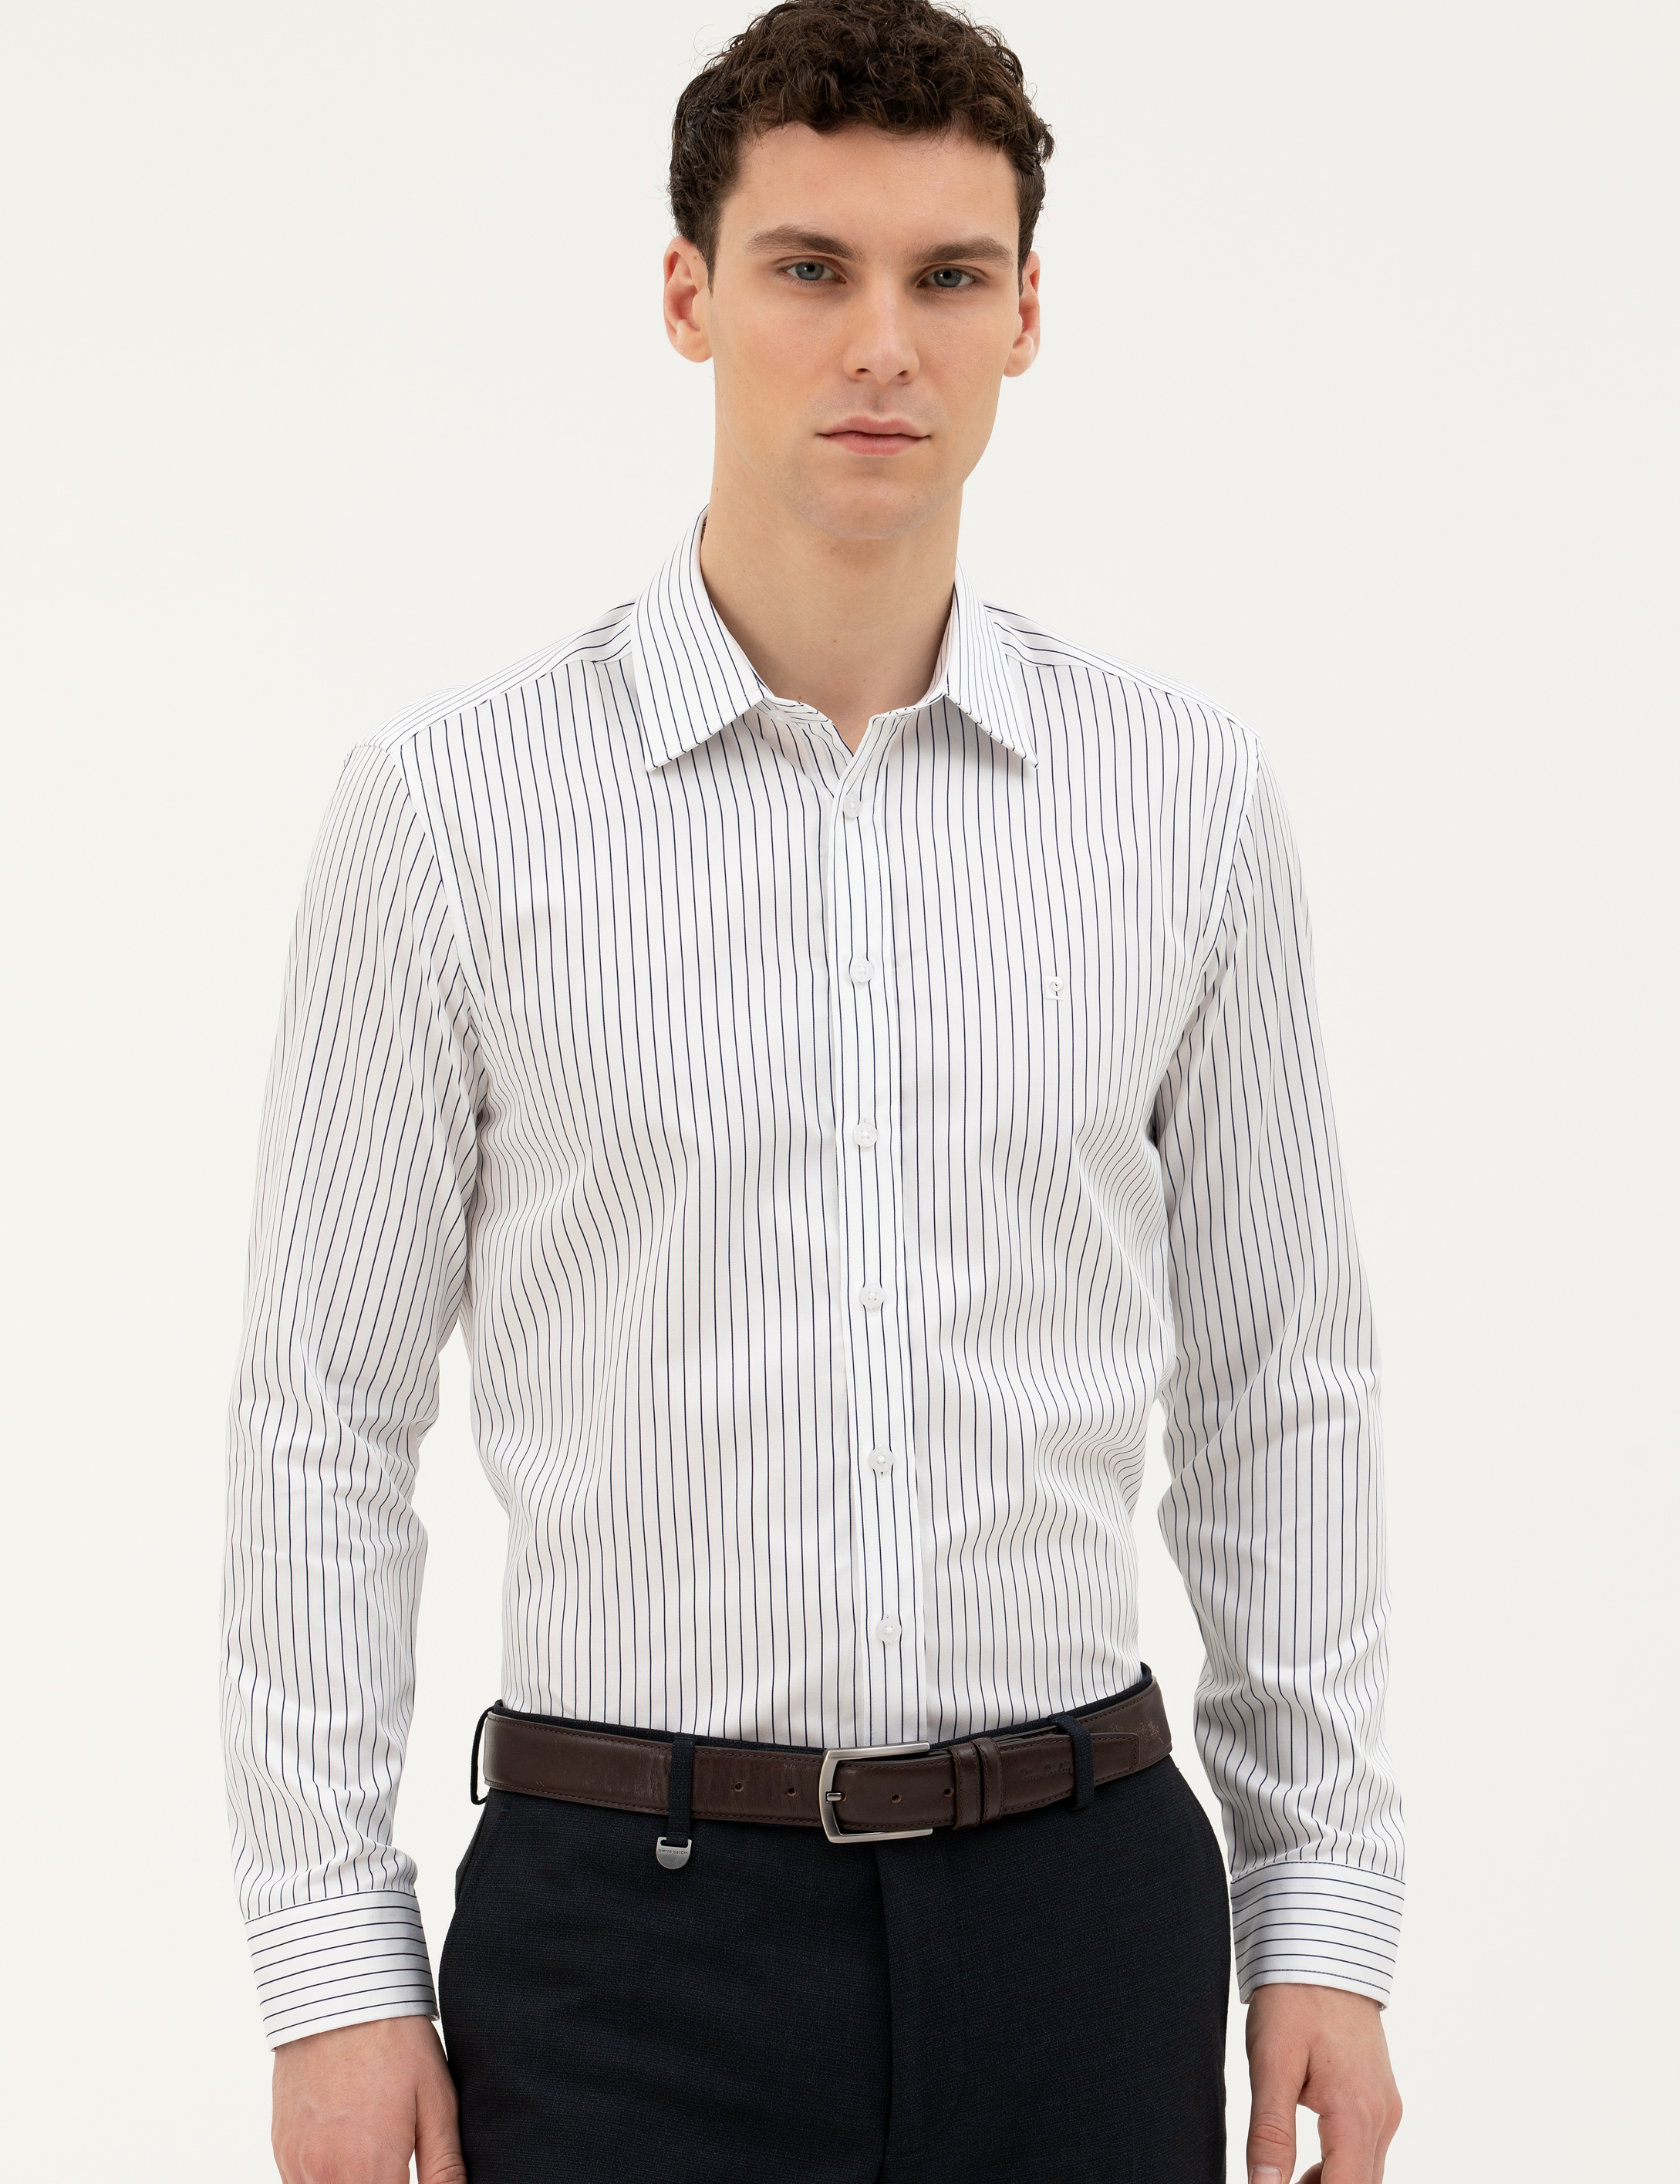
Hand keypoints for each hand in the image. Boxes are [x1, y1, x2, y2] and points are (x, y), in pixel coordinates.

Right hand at [271, 2014, 465, 2183]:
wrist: (338, 1992)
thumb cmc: (394, 2041)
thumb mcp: (436, 2101)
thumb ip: (444, 2168)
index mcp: (371, 2170)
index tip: (411, 2175)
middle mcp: (326, 2176)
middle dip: (382, 2183)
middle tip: (398, 2161)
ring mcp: (297, 2164)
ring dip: (354, 2182)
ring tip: (372, 2146)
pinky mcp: (282, 2149)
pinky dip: (327, 2177)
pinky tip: (349, 2147)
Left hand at [1244, 1982, 1401, 2183]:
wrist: (1324, 1949)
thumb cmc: (1295, 1997)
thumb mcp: (1271, 2062)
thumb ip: (1270, 2131)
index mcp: (1356, 2112)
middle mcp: (1382, 2116)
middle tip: (1273, 2183)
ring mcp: (1385, 2108)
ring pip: (1365, 2174)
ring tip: (1283, 2179)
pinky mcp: (1380, 2099)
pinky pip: (1366, 2152)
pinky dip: (1340, 2168)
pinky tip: (1305, 2165)